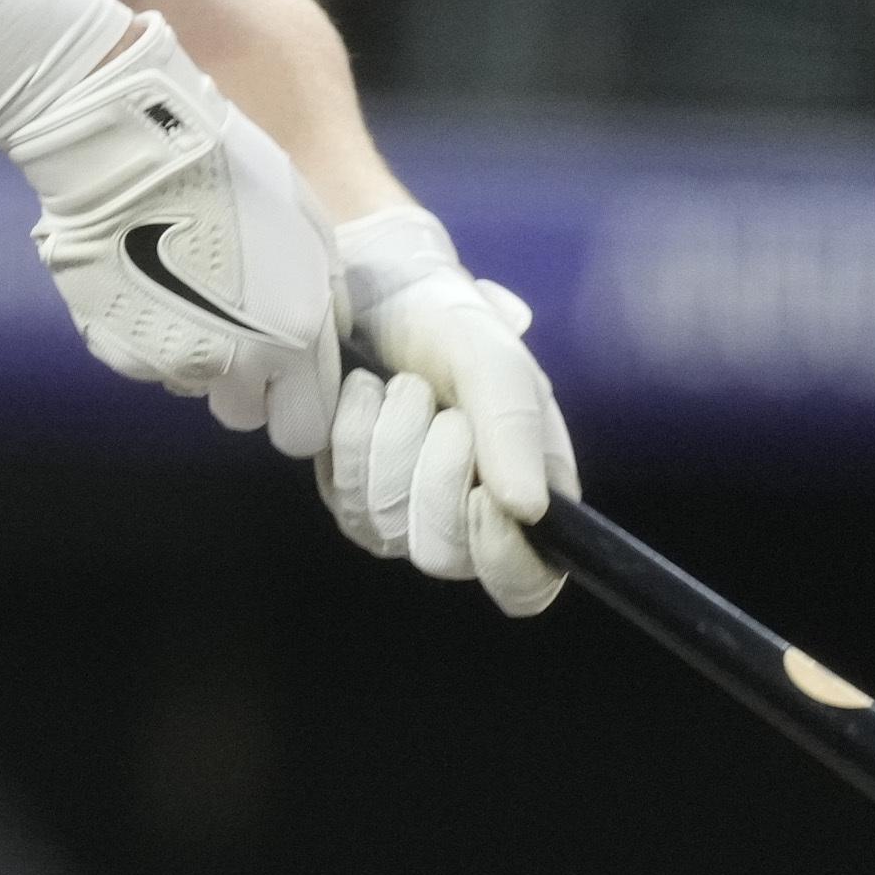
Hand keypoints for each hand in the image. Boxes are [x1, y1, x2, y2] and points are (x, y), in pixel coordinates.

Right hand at [1, 14, 338, 451]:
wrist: (129, 152)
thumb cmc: (229, 171)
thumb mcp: (307, 224)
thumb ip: (324, 293)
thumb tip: (328, 332)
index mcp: (292, 336)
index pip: (305, 426)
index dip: (299, 403)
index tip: (289, 377)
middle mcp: (232, 365)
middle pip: (245, 416)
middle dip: (246, 386)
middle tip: (236, 328)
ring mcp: (168, 362)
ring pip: (192, 388)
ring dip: (195, 357)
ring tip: (187, 289)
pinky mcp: (114, 351)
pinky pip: (144, 362)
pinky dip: (148, 336)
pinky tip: (148, 282)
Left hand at [322, 209, 576, 616]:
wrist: (372, 290)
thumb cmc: (449, 323)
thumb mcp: (494, 360)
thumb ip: (514, 429)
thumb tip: (530, 509)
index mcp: (528, 491)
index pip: (528, 584)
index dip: (506, 563)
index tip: (484, 498)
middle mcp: (467, 517)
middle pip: (446, 557)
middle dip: (435, 473)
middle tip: (441, 407)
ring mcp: (403, 512)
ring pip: (387, 526)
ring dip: (390, 441)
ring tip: (402, 385)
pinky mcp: (351, 495)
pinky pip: (343, 496)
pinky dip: (352, 434)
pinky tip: (363, 392)